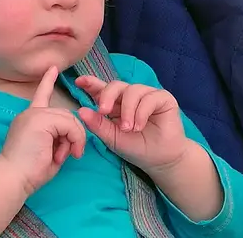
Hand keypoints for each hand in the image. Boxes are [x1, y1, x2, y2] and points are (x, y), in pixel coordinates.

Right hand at [0, 66, 87, 196]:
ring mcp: (36, 114)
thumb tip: (69, 138)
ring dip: (73, 140)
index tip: (53, 68)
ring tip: (64, 156)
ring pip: (70, 119)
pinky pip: (70, 125)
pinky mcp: (42, 119)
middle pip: (65, 114)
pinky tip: (63, 154)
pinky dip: (73, 140)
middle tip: (68, 155)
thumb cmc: (28, 173)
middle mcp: (32, 113)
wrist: (12, 178)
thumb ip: (57, 139)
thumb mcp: (47, 151)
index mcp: (30, 119)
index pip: (41, 95)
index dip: (47, 82)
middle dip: (72, 135)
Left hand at [74, 74, 189, 175]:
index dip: (91, 83)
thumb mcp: (113, 139)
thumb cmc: (136, 148)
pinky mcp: (163, 98)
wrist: (159, 161)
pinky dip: (141, 112)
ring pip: (132, 90)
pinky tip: (139, 126)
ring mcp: (148, 95)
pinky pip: (149, 98)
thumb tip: (81, 110)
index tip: (79, 81)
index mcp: (117, 104)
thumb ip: (99, 125)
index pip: (103, 89)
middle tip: (103, 111)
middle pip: (116, 85)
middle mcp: (131, 96)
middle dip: (107, 95)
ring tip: (128, 129)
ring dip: (127, 110)